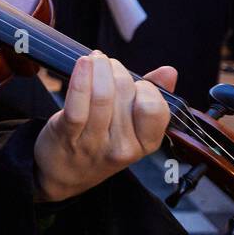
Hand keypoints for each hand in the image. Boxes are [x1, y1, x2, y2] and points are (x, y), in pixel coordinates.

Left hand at [33, 54, 175, 202]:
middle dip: (116, 71)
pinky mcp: (68, 135)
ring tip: (95, 60)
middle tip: (106, 66)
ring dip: (99, 69)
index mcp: (145, 144)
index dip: (144, 87)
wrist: (64, 174)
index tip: (133, 82)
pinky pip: (77, 103)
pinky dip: (81, 79)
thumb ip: (153, 98)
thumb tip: (169, 72)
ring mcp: (94, 143)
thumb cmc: (101, 144)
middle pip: (125, 93)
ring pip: (102, 96)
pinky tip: (83, 64)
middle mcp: (122, 147)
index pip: (155, 108)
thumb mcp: (132, 129)